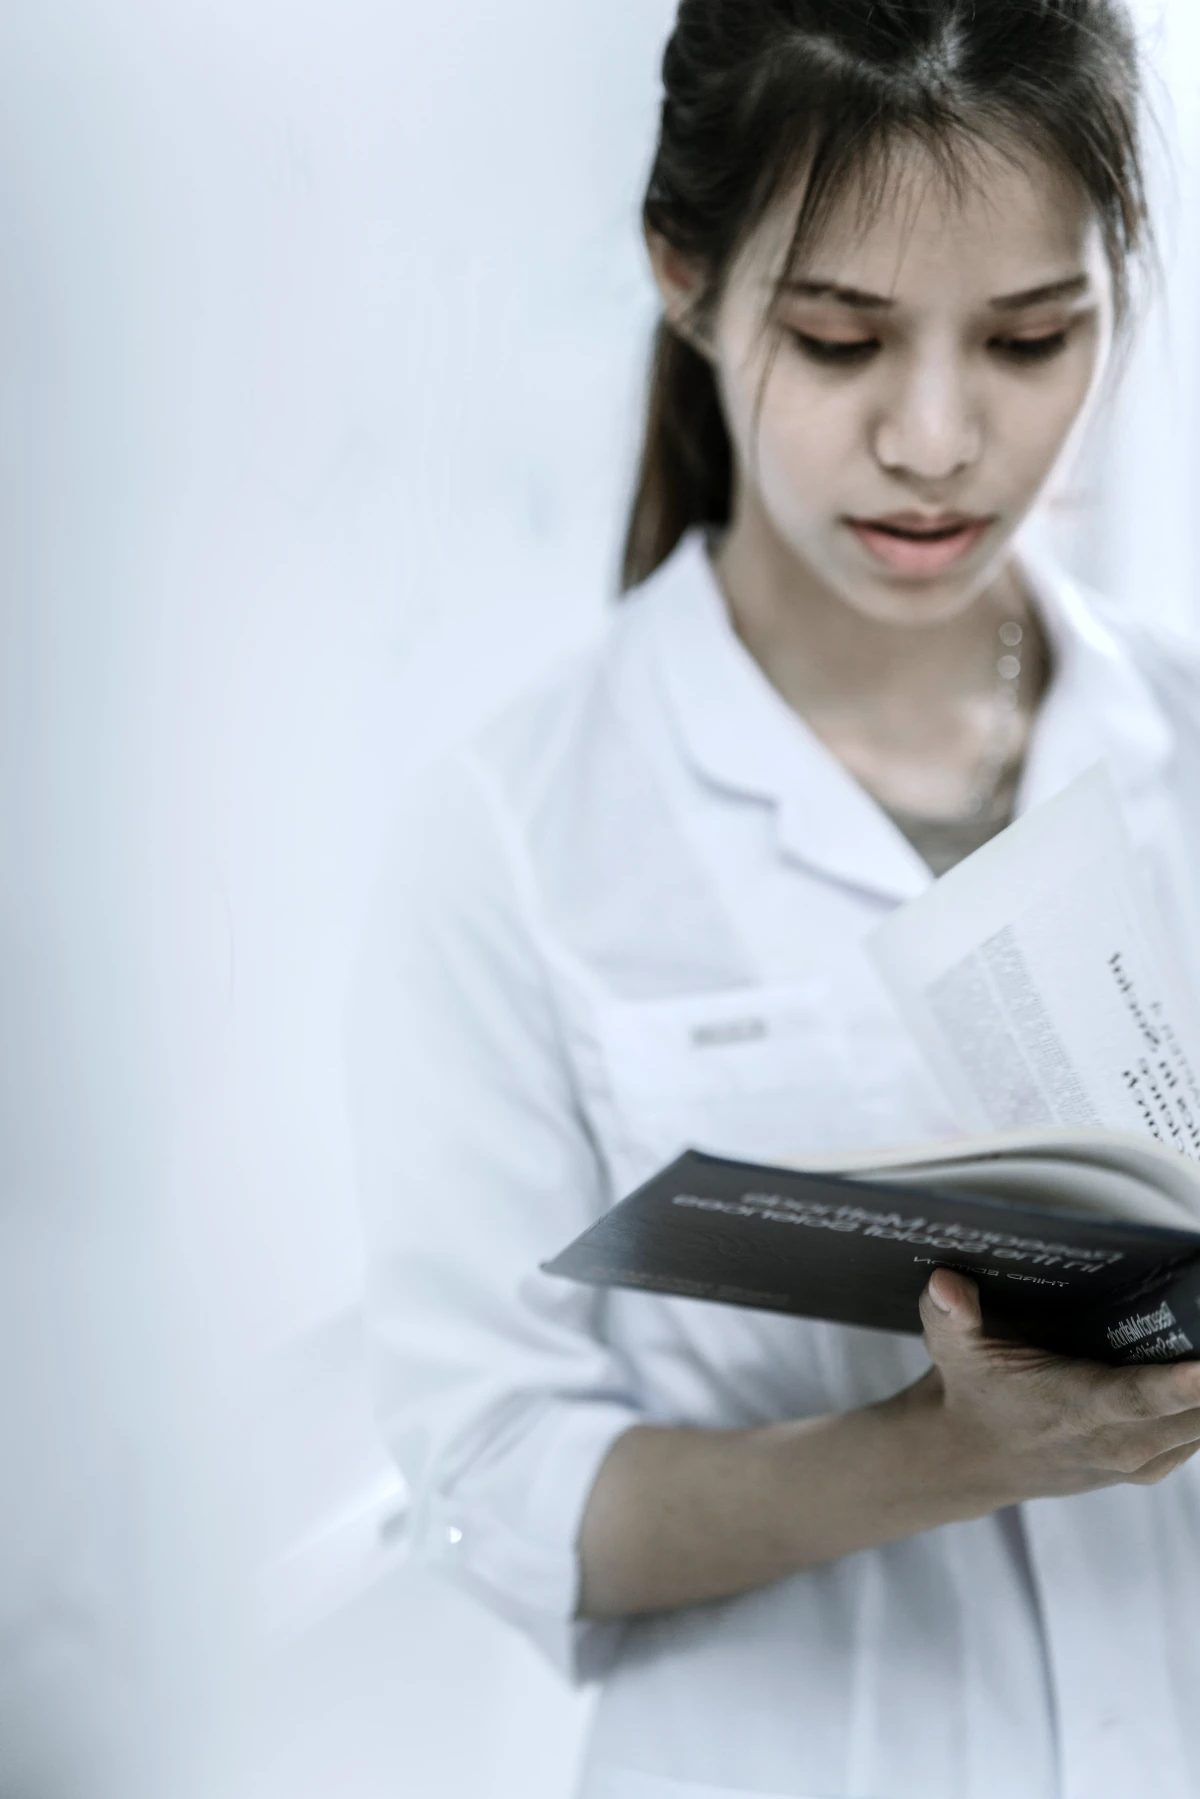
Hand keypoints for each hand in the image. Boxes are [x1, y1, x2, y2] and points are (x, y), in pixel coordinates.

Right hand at [917, 1267, 1199, 1506]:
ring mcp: (1135, 1459)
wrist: (969, 1460)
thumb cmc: (971, 1395)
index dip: (1179, 1385)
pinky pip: (1195, 1438)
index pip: (1137, 1397)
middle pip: (1191, 1415)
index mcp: (1074, 1408)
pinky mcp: (1146, 1465)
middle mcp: (1112, 1441)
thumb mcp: (952, 1348)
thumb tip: (945, 1282)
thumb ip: (951, 1313)